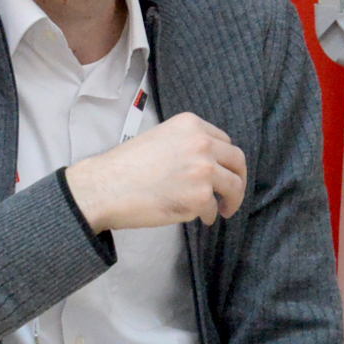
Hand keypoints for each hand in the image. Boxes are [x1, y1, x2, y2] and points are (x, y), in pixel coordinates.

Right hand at [64, 114, 245, 233]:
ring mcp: (204, 170)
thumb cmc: (125, 166)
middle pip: (237, 160)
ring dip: (232, 199)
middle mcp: (202, 144)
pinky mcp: (200, 197)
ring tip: (224, 209)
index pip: (224, 140)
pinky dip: (208, 214)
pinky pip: (213, 207)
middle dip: (238, 177)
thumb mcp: (160, 138)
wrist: (104, 188)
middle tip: (233, 191)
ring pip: (233, 185)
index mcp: (191, 125)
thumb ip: (186, 144)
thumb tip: (207, 162)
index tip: (224, 170)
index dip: (225, 159)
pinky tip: (201, 218)